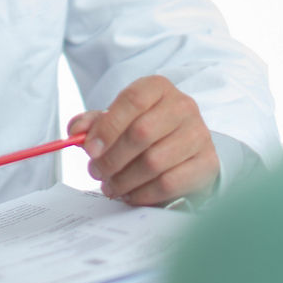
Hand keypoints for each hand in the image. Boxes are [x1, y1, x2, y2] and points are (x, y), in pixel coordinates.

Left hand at [68, 75, 218, 205]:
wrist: (184, 146)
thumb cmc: (146, 129)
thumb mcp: (118, 119)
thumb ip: (94, 123)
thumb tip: (76, 130)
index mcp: (158, 88)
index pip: (133, 100)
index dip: (108, 127)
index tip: (89, 150)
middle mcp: (183, 106)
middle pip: (141, 133)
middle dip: (112, 158)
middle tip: (97, 172)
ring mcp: (199, 134)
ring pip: (154, 162)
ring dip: (125, 180)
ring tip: (111, 186)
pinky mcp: (207, 163)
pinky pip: (169, 183)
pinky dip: (144, 194)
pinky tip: (131, 194)